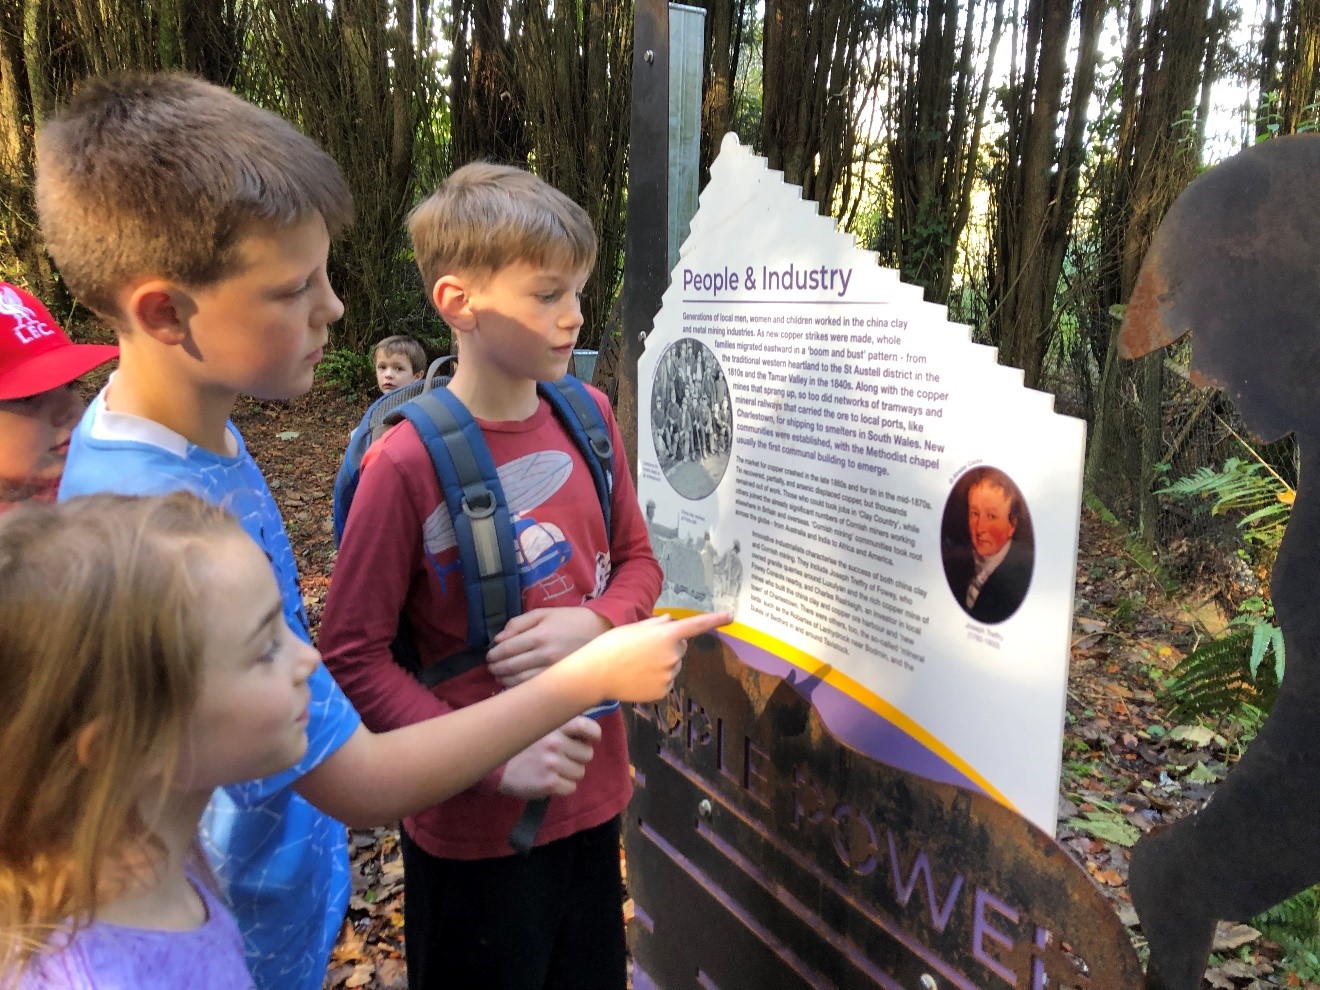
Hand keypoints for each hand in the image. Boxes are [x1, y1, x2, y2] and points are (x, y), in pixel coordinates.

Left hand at [487, 607, 611, 686]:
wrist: (602, 632)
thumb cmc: (571, 620)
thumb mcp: (545, 613)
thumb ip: (519, 623)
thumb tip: (499, 639)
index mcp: (539, 635)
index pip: (508, 649)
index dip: (494, 654)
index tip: (490, 656)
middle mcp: (545, 654)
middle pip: (511, 666)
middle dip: (497, 668)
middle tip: (491, 668)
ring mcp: (553, 670)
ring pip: (521, 681)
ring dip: (505, 680)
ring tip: (499, 677)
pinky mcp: (560, 679)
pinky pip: (535, 687)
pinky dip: (520, 688)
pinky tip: (514, 685)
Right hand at [497, 715, 600, 799]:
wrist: (498, 768)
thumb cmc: (521, 746)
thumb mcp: (539, 727)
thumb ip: (560, 727)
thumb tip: (585, 734)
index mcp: (554, 725)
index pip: (586, 726)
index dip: (593, 734)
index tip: (591, 739)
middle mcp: (556, 742)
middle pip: (587, 754)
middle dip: (578, 758)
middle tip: (563, 758)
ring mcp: (553, 763)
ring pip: (580, 772)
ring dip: (570, 773)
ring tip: (553, 770)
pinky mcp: (550, 783)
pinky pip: (571, 787)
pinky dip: (562, 787)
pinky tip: (549, 781)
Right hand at [561, 611, 731, 703]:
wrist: (596, 674)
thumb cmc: (612, 645)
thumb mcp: (635, 627)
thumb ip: (657, 624)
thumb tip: (672, 623)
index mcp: (666, 635)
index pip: (696, 625)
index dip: (715, 619)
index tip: (731, 615)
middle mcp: (673, 656)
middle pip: (680, 647)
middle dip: (668, 645)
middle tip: (643, 648)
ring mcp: (669, 676)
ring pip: (673, 665)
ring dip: (662, 663)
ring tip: (637, 663)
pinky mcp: (663, 691)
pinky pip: (666, 681)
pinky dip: (656, 678)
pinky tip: (639, 677)